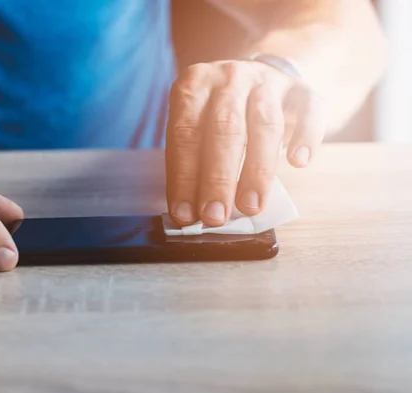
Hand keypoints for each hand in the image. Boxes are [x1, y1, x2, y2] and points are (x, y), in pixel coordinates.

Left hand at [166, 60, 325, 225]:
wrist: (257, 76)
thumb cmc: (219, 115)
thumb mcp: (197, 127)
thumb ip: (193, 162)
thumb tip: (190, 213)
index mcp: (193, 85)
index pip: (184, 133)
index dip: (184, 177)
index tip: (185, 214)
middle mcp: (229, 77)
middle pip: (224, 130)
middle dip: (217, 179)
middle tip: (215, 217)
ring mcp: (267, 80)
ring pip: (264, 124)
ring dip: (257, 170)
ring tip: (250, 207)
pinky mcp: (300, 89)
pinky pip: (308, 110)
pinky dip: (305, 137)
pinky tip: (299, 163)